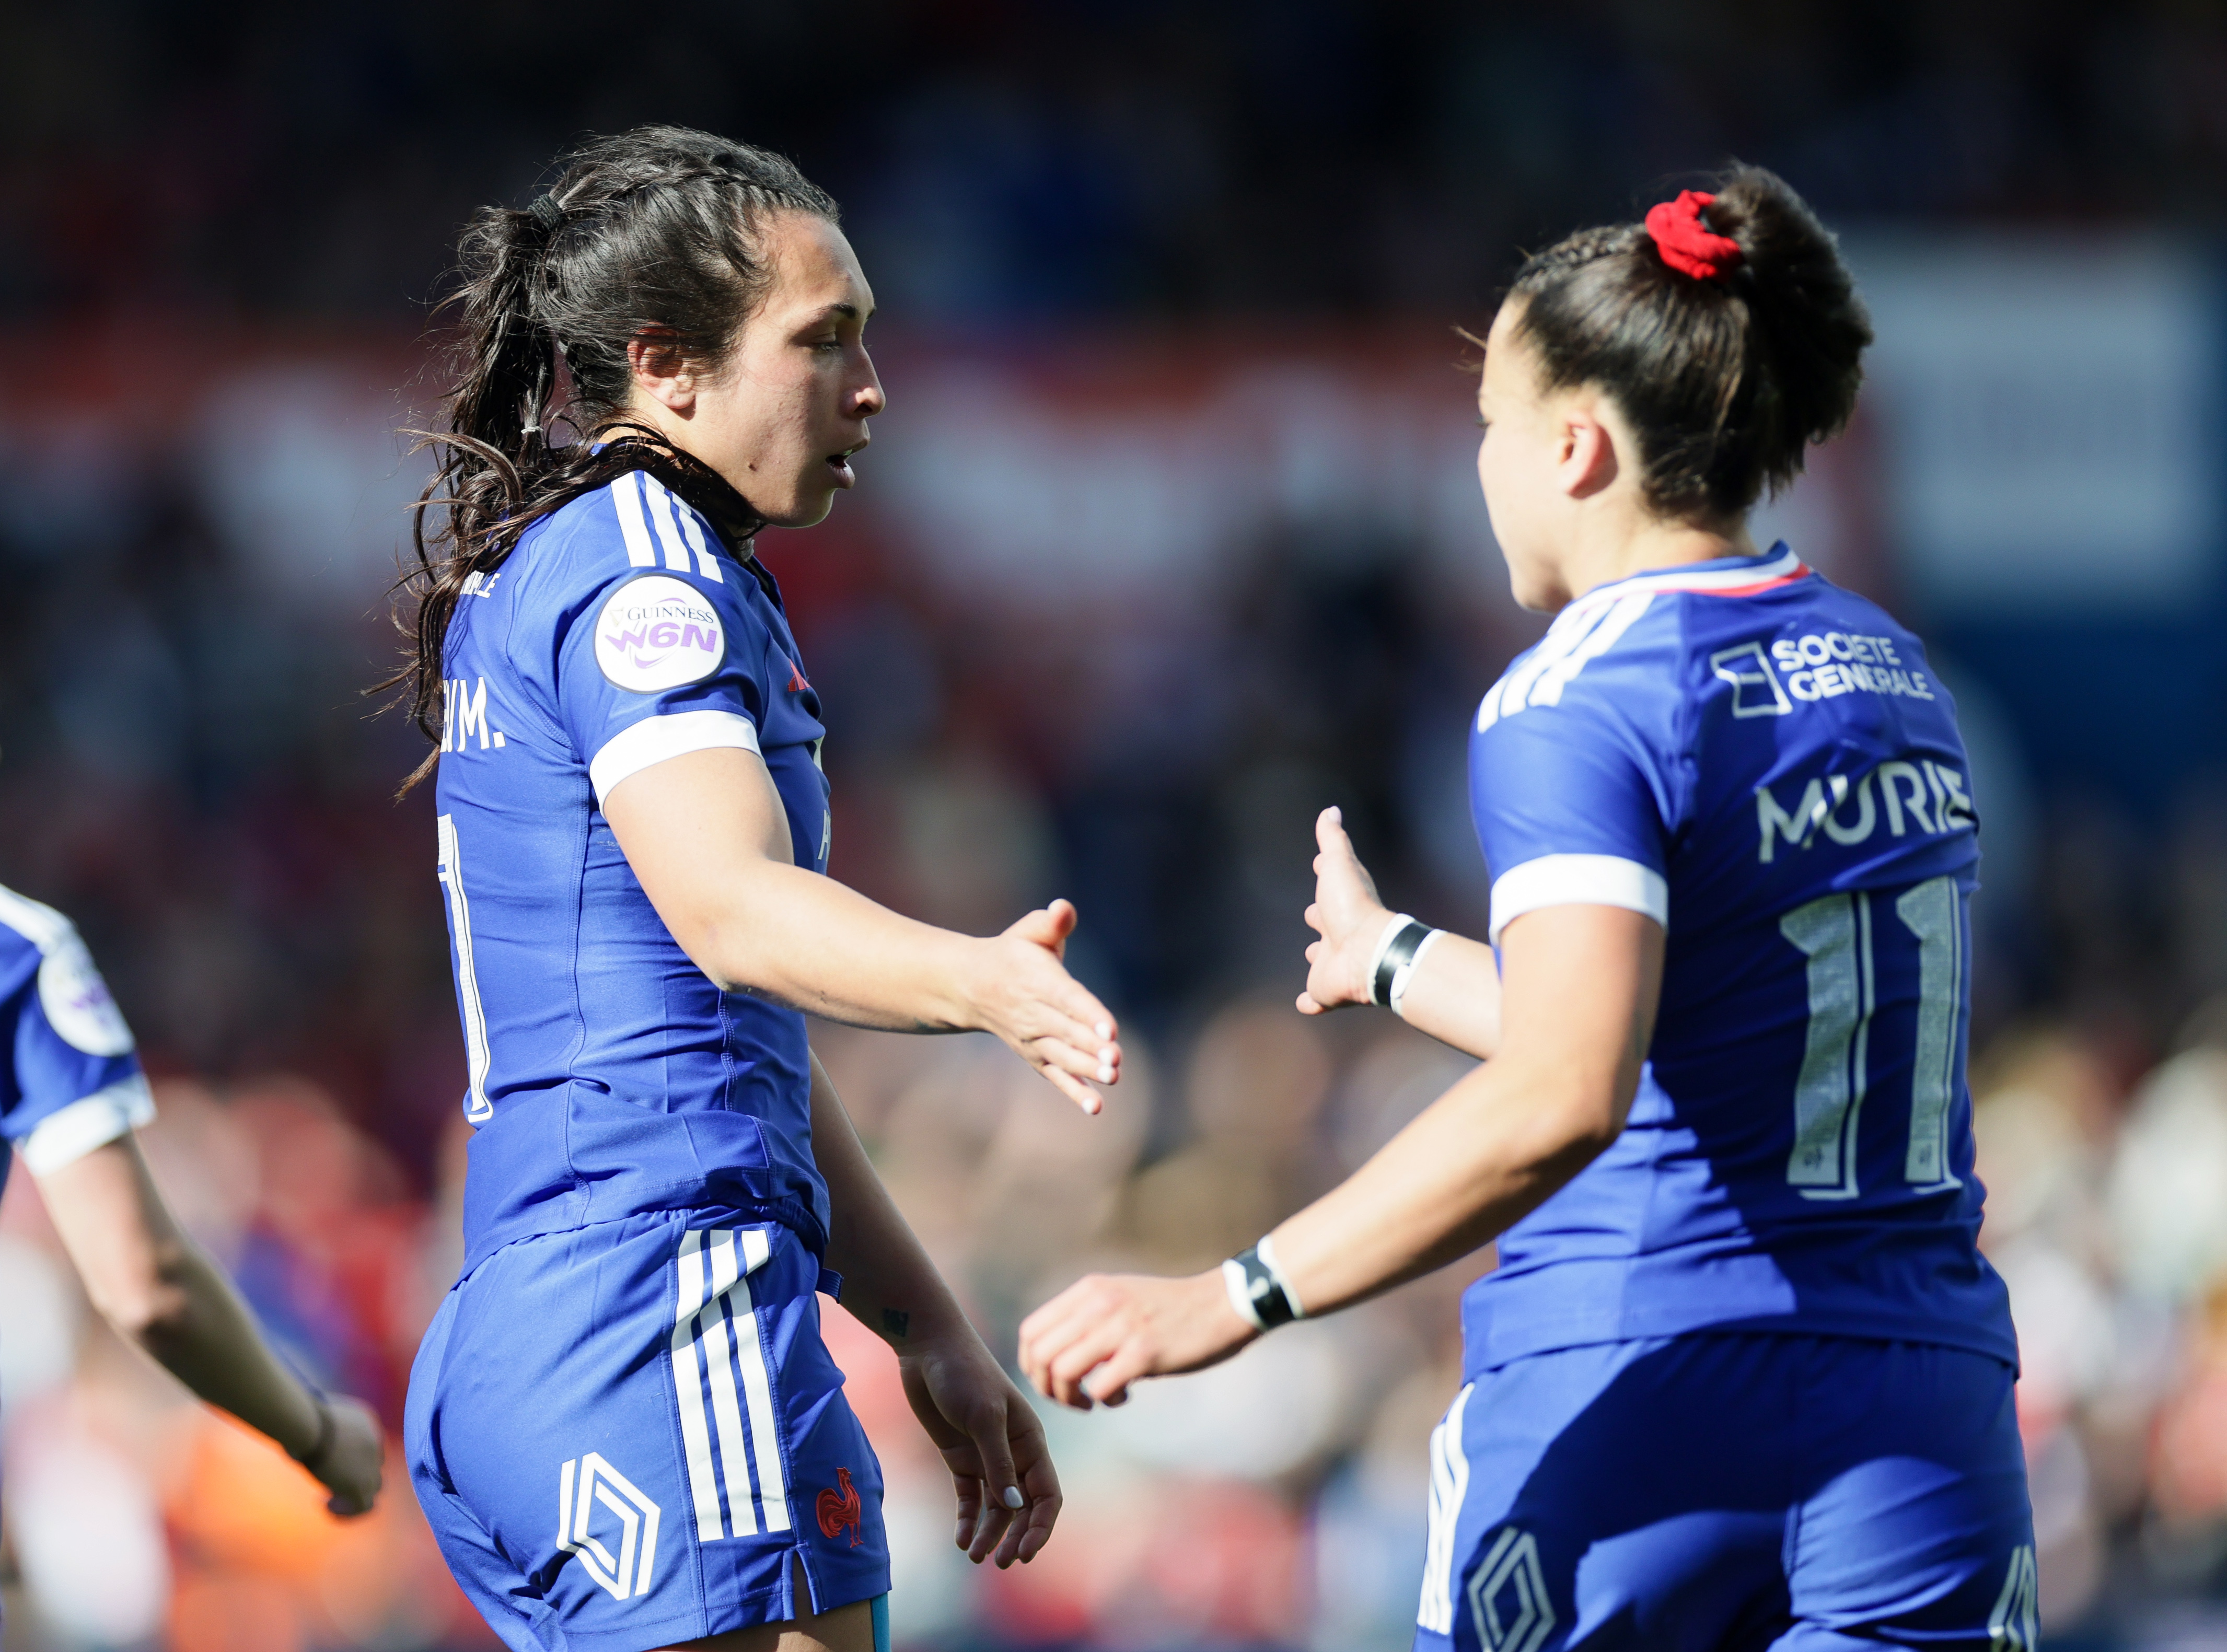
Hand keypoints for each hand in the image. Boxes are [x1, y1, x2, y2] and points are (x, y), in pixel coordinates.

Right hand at [305, 1393, 383, 1516]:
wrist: (310, 1425)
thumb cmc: (302, 1417)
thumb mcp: (316, 1418)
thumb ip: (321, 1432)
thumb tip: (303, 1444)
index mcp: (367, 1423)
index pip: (370, 1447)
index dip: (353, 1459)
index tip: (330, 1463)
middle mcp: (375, 1443)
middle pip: (374, 1466)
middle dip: (354, 1476)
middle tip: (329, 1481)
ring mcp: (370, 1465)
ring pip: (374, 1488)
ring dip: (353, 1496)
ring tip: (329, 1500)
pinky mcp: (359, 1485)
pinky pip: (364, 1506)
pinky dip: (348, 1511)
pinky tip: (327, 1506)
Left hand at [899, 1334, 1061, 1566]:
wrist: (928, 1349)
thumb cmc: (965, 1374)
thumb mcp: (984, 1416)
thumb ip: (998, 1462)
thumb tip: (1013, 1509)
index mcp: (1030, 1442)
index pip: (1047, 1494)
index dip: (1040, 1526)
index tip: (1024, 1554)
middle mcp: (1013, 1454)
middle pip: (1023, 1507)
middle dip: (1015, 1536)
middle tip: (999, 1563)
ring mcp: (986, 1457)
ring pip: (995, 1508)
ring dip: (989, 1533)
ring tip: (975, 1557)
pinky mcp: (960, 1457)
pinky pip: (969, 1497)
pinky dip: (967, 1519)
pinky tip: (961, 1539)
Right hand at [968, 899, 1120, 1114]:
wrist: (973, 987)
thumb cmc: (1013, 954)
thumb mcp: (1029, 931)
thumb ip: (1051, 922)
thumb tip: (1063, 909)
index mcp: (1038, 981)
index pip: (1067, 998)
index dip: (1088, 1013)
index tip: (1109, 1028)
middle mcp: (1035, 1014)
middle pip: (1067, 1032)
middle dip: (1091, 1046)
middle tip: (1115, 1059)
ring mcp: (1034, 1039)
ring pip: (1062, 1057)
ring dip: (1086, 1069)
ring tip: (1112, 1077)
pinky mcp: (1036, 1057)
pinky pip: (1055, 1077)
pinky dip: (1074, 1092)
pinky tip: (1095, 1107)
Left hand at [1018, 1270, 1255, 1410]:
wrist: (1222, 1303)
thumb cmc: (1171, 1307)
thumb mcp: (1120, 1295)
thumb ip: (1087, 1315)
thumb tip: (1055, 1352)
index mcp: (1088, 1290)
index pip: (1030, 1331)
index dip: (1031, 1365)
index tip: (1051, 1380)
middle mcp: (1098, 1304)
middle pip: (1040, 1356)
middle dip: (1047, 1387)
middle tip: (1071, 1398)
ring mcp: (1120, 1327)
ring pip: (1062, 1372)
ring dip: (1071, 1398)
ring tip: (1093, 1400)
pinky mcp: (1144, 1352)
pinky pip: (1100, 1388)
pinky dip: (1105, 1401)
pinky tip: (1123, 1395)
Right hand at [1298, 806, 1390, 1016]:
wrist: (1365, 951)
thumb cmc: (1352, 905)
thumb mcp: (1338, 863)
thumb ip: (1332, 839)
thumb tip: (1332, 809)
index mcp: (1341, 906)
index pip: (1331, 890)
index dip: (1326, 879)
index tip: (1319, 865)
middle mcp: (1338, 935)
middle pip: (1327, 926)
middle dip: (1321, 921)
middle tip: (1314, 915)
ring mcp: (1331, 964)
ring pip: (1323, 960)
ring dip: (1319, 958)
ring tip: (1314, 953)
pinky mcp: (1325, 990)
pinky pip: (1316, 998)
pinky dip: (1310, 1001)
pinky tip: (1305, 1003)